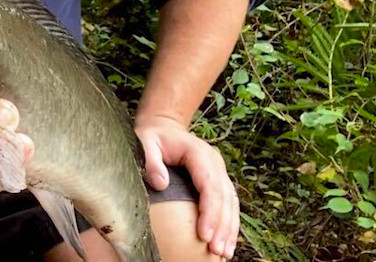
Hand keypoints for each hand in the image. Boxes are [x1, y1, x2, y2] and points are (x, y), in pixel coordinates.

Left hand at [136, 114, 238, 258]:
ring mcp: (218, 172)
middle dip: (222, 226)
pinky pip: (227, 205)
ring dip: (229, 229)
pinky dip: (228, 224)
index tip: (204, 234)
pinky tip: (225, 243)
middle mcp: (214, 163)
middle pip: (224, 198)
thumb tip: (160, 184)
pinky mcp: (217, 182)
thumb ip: (150, 160)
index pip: (210, 186)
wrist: (163, 126)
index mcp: (199, 153)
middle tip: (216, 250)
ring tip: (224, 253)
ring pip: (230, 204)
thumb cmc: (152, 136)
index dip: (209, 211)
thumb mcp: (144, 141)